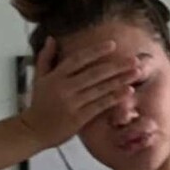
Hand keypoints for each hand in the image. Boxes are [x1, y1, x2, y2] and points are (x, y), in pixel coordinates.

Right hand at [18, 36, 134, 150]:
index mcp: (56, 76)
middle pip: (94, 73)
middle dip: (116, 66)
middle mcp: (65, 87)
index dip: (96, 51)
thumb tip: (52, 38)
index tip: (113, 45)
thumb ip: (46, 57)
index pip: (78, 59)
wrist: (33, 131)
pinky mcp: (78, 118)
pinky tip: (127, 92)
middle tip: (134, 60)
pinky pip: (99, 106)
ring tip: (136, 73)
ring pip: (100, 89)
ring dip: (120, 80)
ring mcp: (72, 103)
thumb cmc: (38, 104)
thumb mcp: (39, 78)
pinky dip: (114, 98)